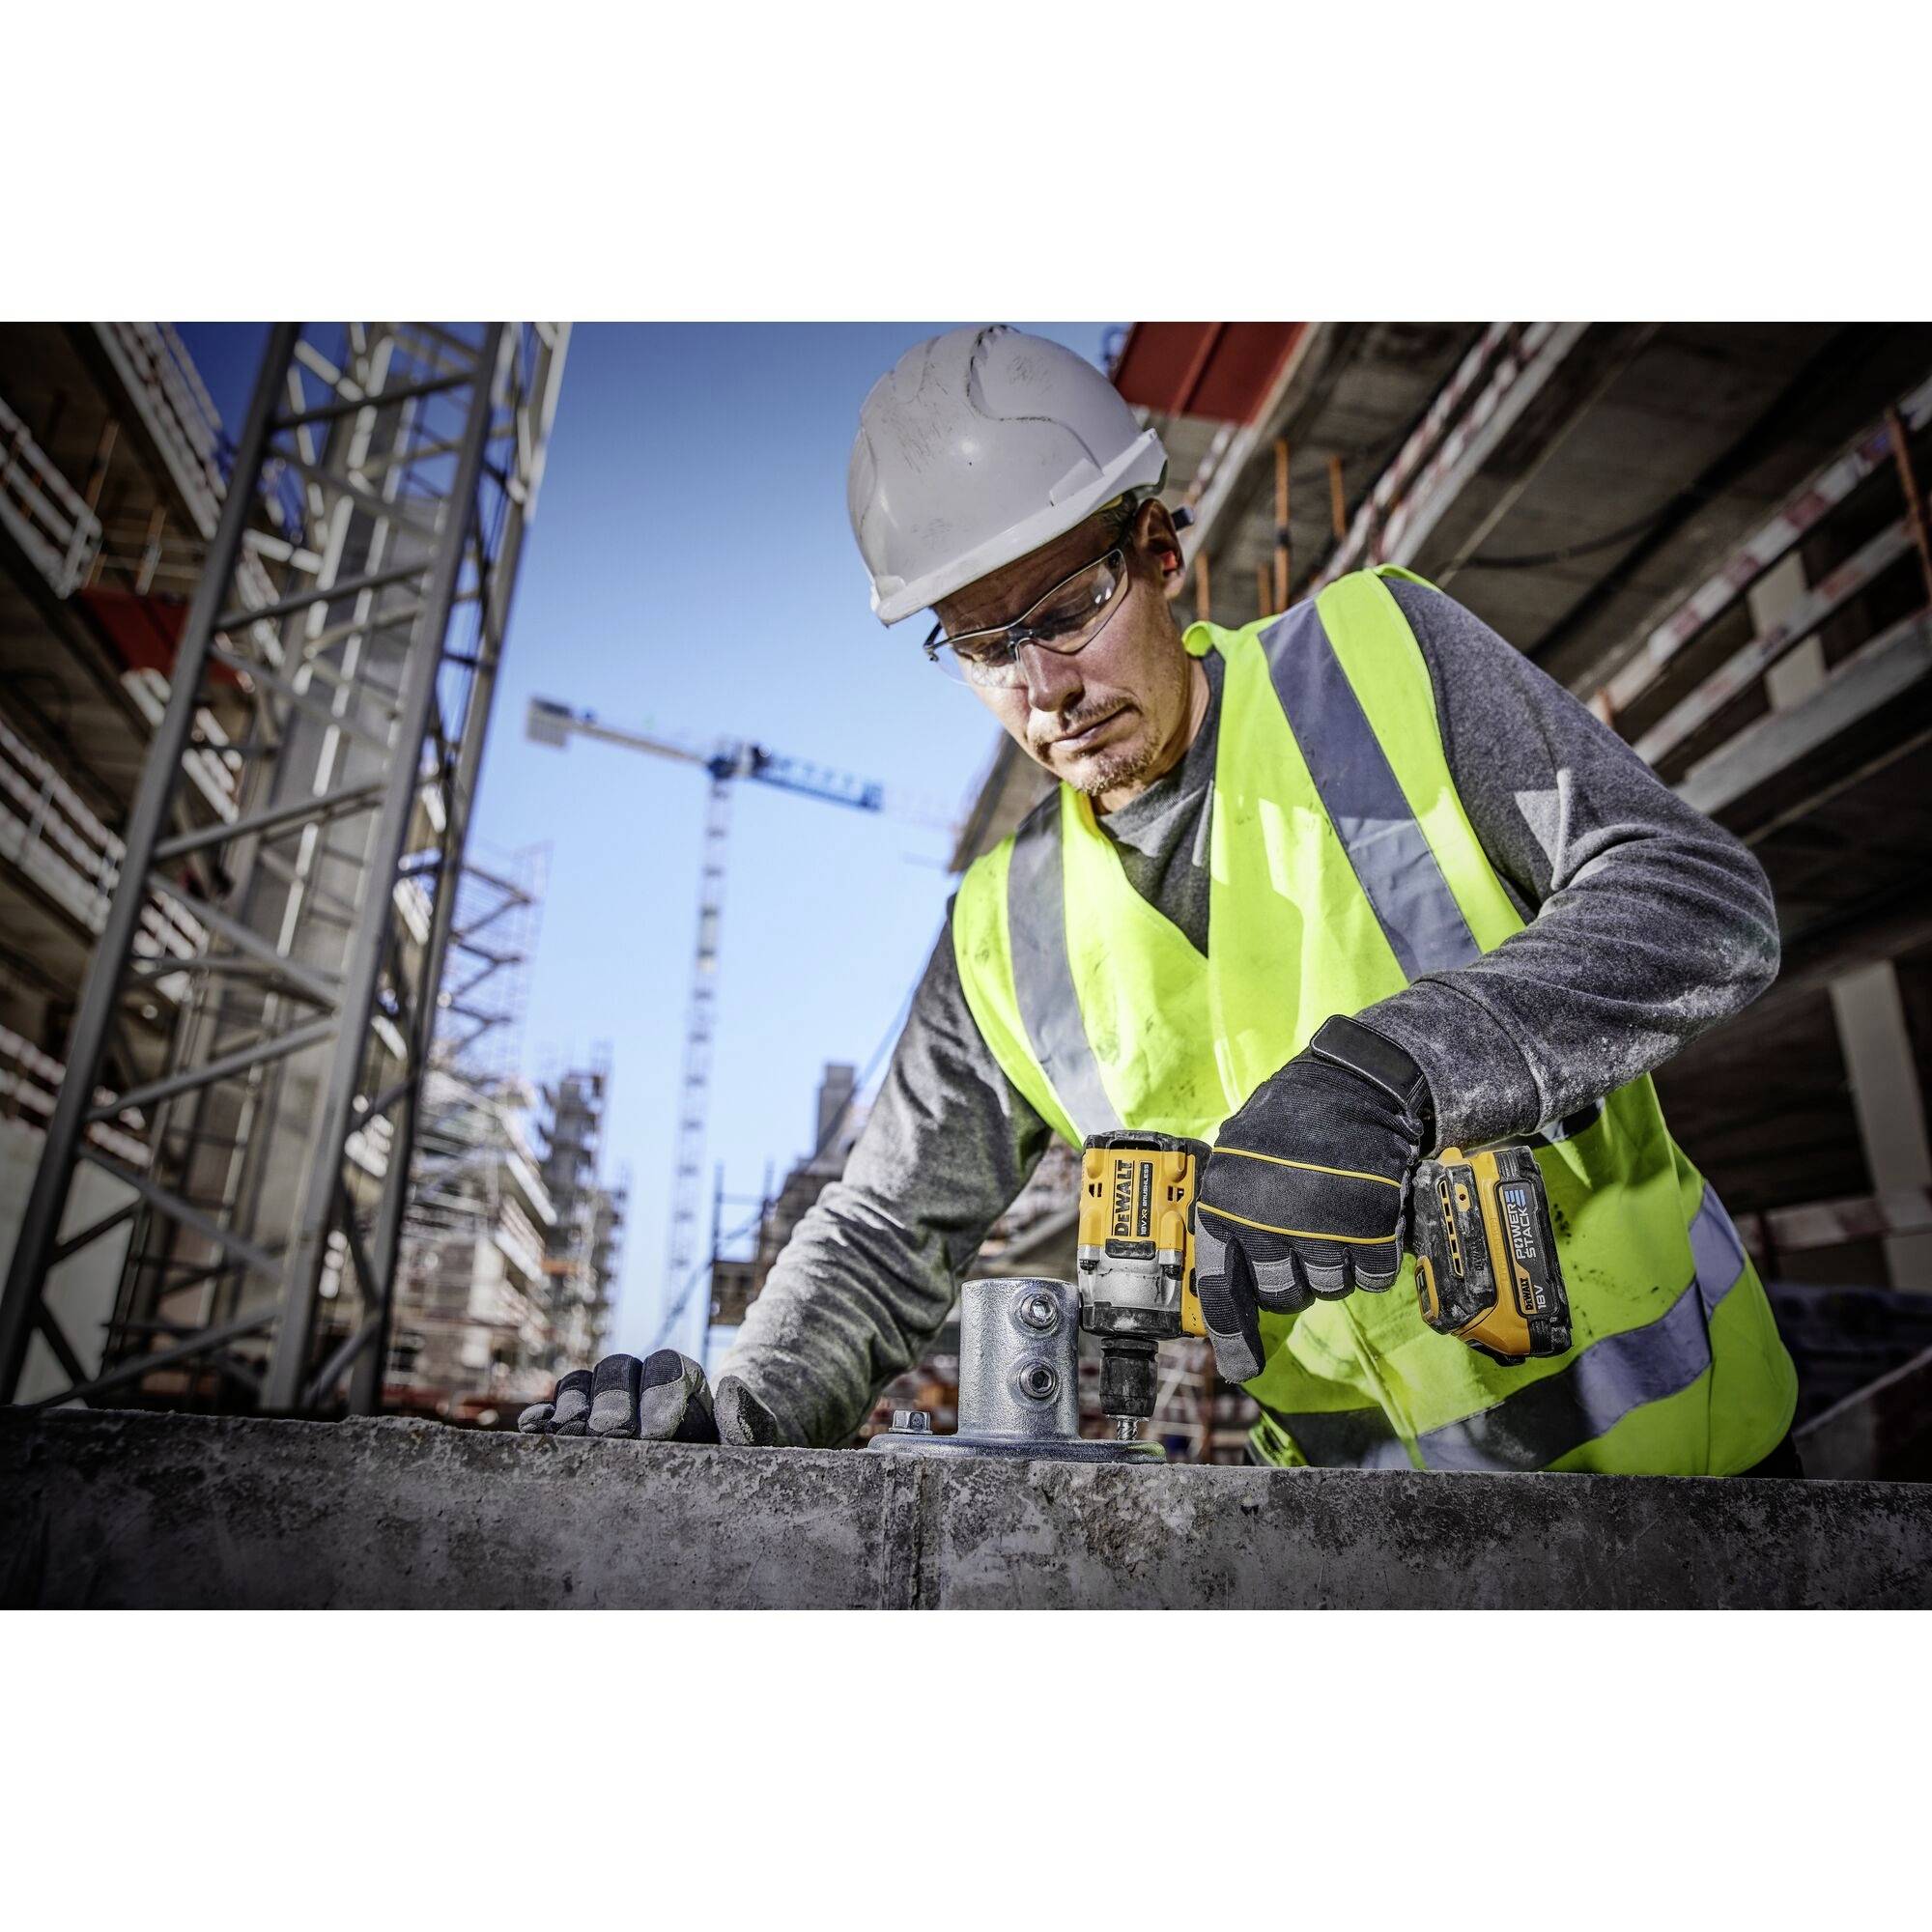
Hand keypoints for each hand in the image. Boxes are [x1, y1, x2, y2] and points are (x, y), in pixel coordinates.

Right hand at [517, 1350, 782, 1445]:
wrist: (710, 1490)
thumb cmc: (735, 1470)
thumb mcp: (757, 1451)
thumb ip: (751, 1423)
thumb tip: (730, 1386)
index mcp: (686, 1383)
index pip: (669, 1368)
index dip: (660, 1394)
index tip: (657, 1433)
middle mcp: (640, 1384)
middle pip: (619, 1369)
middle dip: (615, 1401)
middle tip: (614, 1437)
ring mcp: (604, 1402)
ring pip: (583, 1383)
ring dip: (576, 1407)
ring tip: (576, 1436)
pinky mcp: (573, 1429)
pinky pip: (552, 1412)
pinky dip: (543, 1418)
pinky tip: (538, 1432)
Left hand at [1195, 1016, 1431, 1382]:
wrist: (1353, 1083)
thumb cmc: (1290, 1121)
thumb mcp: (1238, 1159)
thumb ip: (1229, 1215)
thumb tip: (1222, 1276)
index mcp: (1226, 1208)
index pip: (1222, 1291)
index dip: (1233, 1337)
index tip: (1243, 1368)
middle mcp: (1269, 1224)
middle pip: (1284, 1295)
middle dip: (1295, 1276)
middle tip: (1304, 1235)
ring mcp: (1323, 1229)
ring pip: (1331, 1286)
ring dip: (1337, 1261)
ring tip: (1335, 1215)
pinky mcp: (1373, 1228)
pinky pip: (1374, 1276)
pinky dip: (1375, 1256)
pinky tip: (1366, 1219)